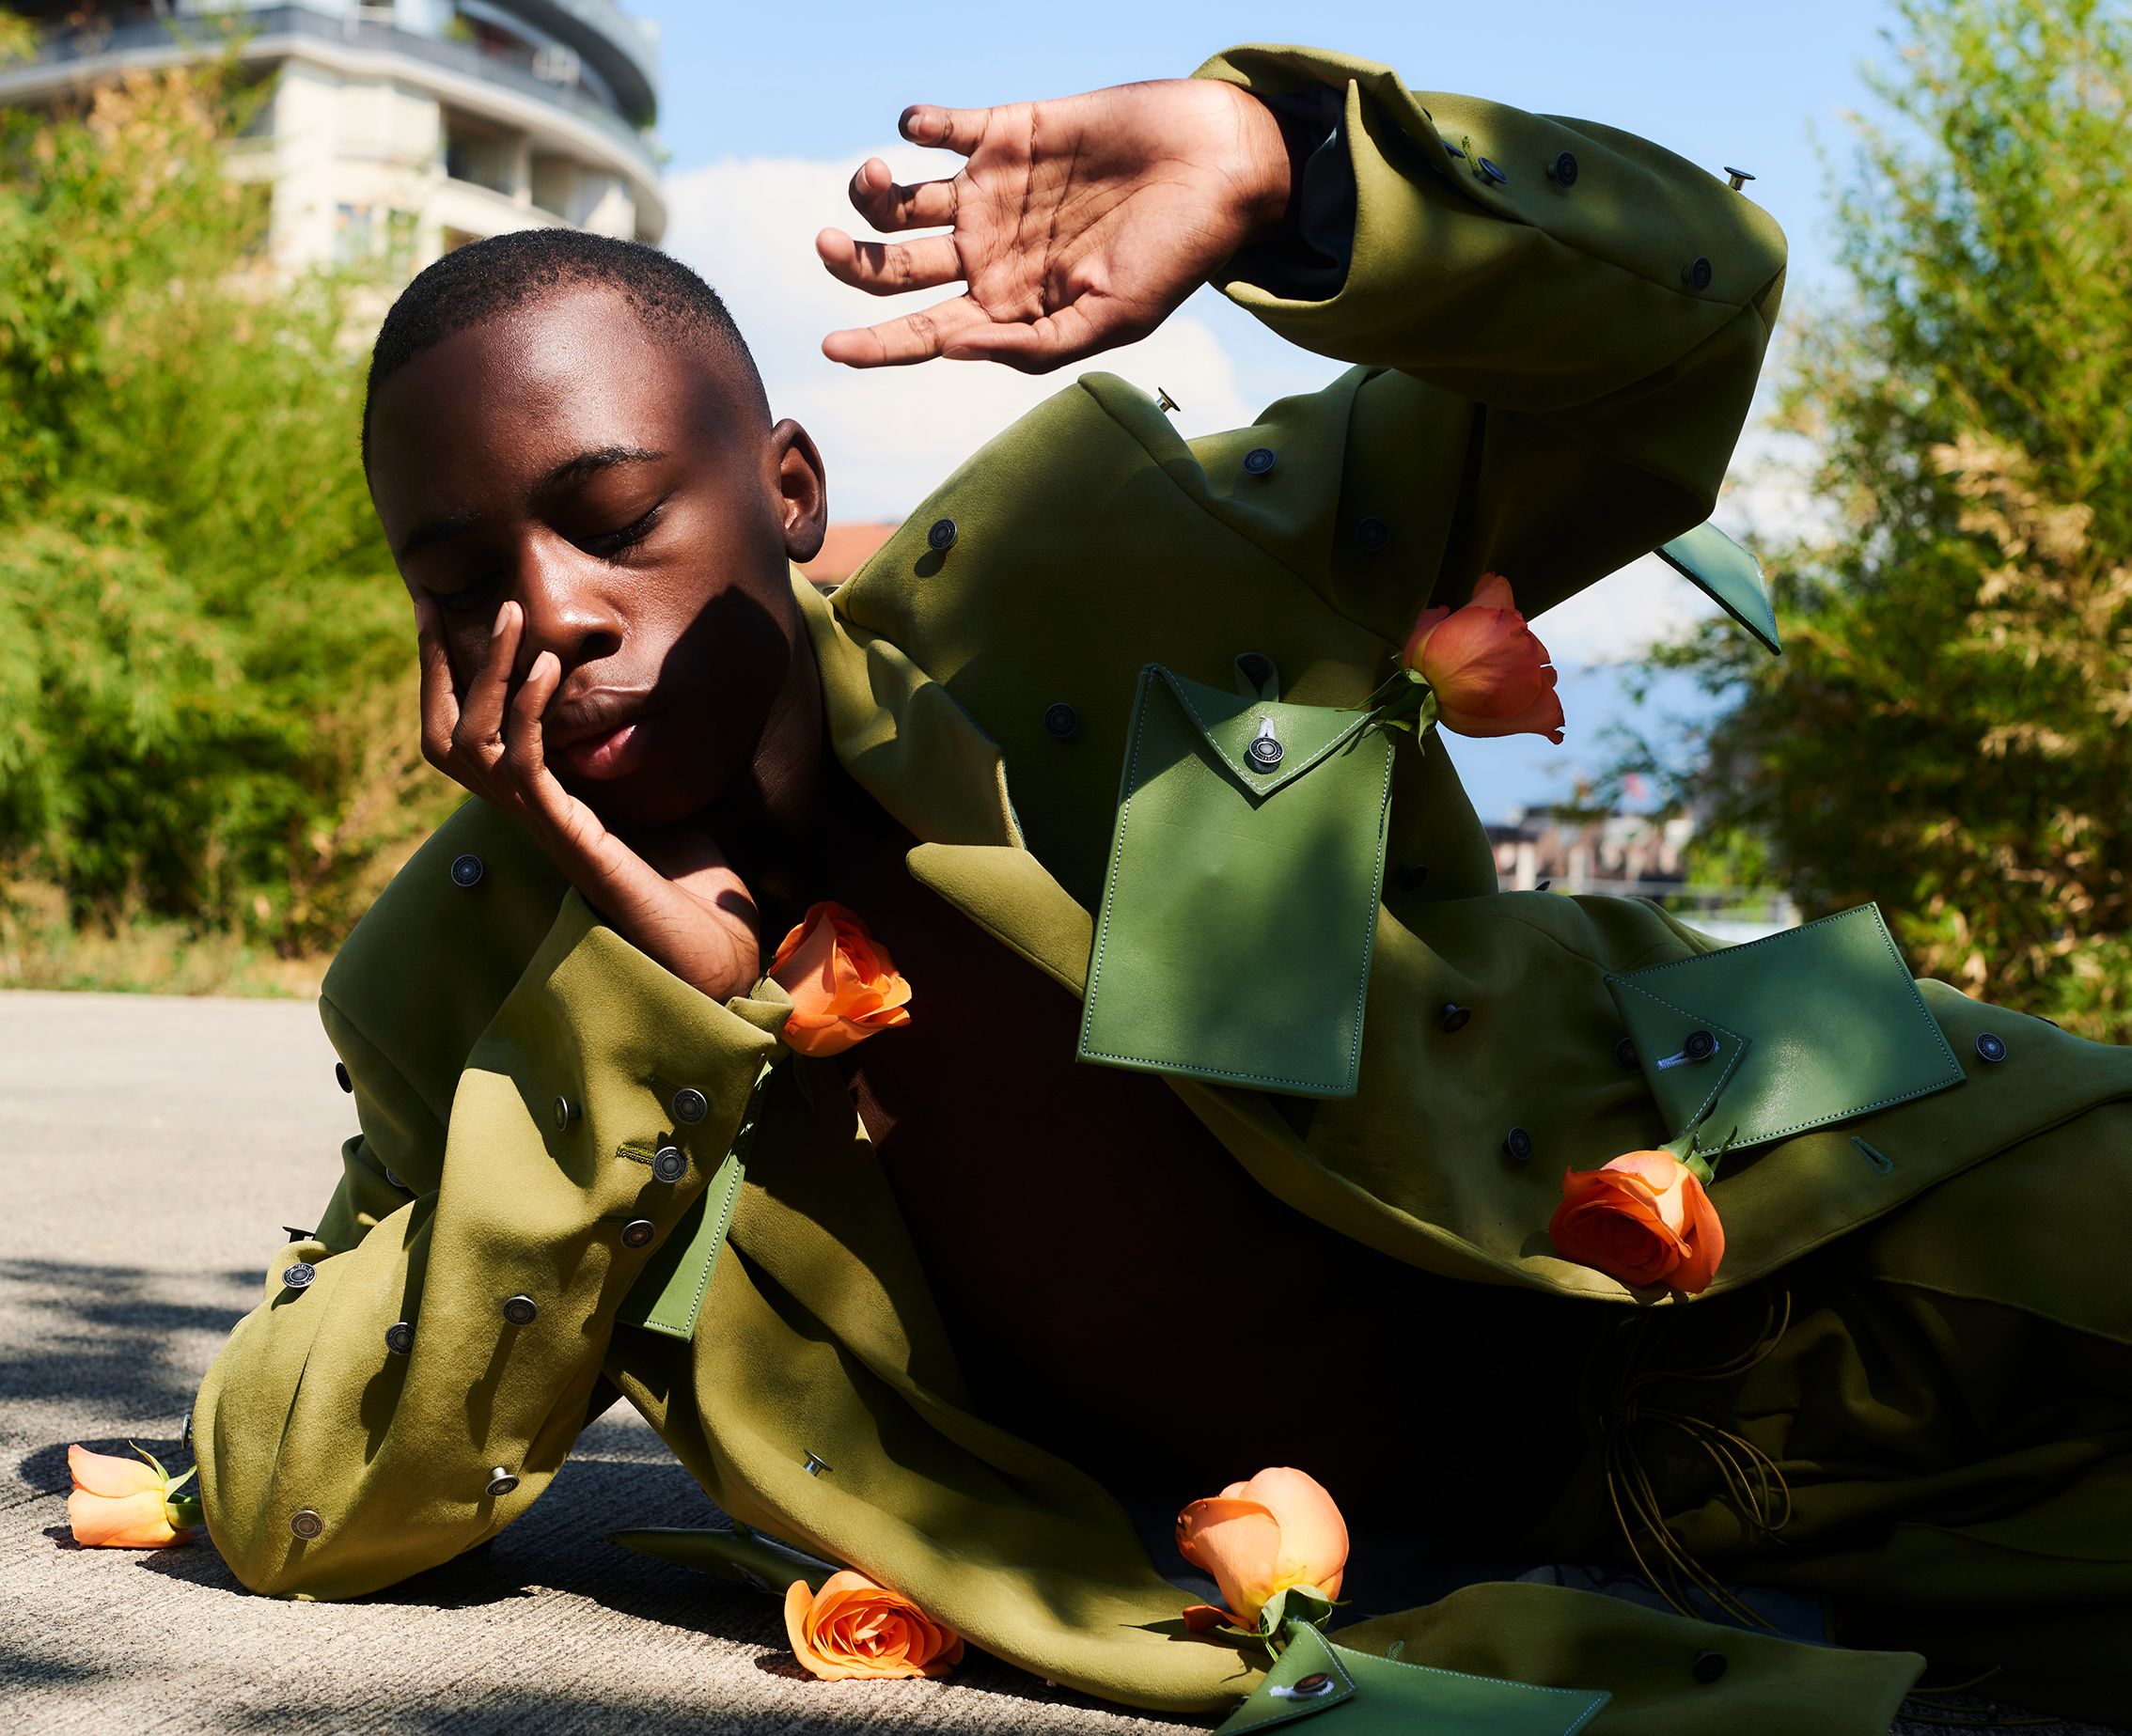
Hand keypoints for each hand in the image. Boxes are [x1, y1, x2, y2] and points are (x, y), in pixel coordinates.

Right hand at [416, 599, 762, 1003]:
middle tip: (433, 600)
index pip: (462, 731)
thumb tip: (631, 690)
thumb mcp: (652, 789)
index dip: (442, 674)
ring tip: (514, 612)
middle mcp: (524, 813)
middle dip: (434, 664)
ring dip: (487, 671)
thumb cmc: (692, 871)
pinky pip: (524, 764)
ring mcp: (541, 826)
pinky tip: (551, 666)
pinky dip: (530, 709)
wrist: (715, 936)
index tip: (437, 609)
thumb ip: (626, 745)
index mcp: (533, 801)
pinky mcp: (568, 835)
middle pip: (440, 736)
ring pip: (472, 743)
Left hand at [816, 77, 1289, 372]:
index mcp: (1007, 306)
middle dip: (850, 262)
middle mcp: (988, 253)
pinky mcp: (1008, 131)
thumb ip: (1032, 345)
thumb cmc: (1177, 257)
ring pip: (900, 200)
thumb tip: (954, 348)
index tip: (832, 348)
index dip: (875, 346)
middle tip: (825, 246)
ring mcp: (994, 192)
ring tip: (877, 179)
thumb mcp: (1112, 321)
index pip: (924, 334)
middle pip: (893, 268)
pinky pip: (942, 129)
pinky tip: (917, 130)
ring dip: (871, 193)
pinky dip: (917, 126)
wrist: (1219, 168)